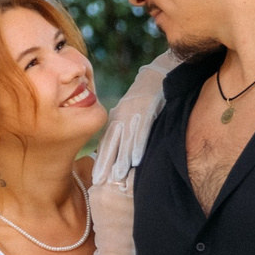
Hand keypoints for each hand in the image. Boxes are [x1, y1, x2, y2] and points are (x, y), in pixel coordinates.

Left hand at [93, 51, 180, 188]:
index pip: (108, 142)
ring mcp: (134, 112)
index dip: (102, 159)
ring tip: (115, 176)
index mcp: (118, 117)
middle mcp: (122, 116)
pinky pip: (142, 129)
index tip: (96, 177)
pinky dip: (138, 144)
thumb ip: (126, 128)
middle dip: (105, 163)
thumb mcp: (132, 111)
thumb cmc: (147, 94)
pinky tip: (135, 159)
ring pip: (126, 139)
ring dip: (121, 158)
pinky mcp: (147, 109)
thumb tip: (124, 150)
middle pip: (112, 143)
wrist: (158, 73)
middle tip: (98, 181)